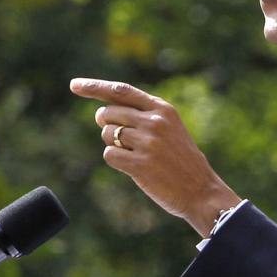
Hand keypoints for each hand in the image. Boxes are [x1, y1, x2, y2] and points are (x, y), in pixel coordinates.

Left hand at [71, 77, 240, 236]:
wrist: (201, 191)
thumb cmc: (181, 160)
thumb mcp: (170, 128)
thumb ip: (141, 116)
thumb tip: (101, 112)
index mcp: (162, 109)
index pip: (121, 91)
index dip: (95, 87)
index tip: (75, 85)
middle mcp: (154, 122)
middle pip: (108, 113)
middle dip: (107, 125)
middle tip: (124, 139)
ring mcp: (147, 143)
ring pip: (107, 134)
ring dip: (114, 144)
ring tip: (136, 155)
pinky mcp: (140, 165)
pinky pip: (109, 154)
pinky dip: (115, 160)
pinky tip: (133, 167)